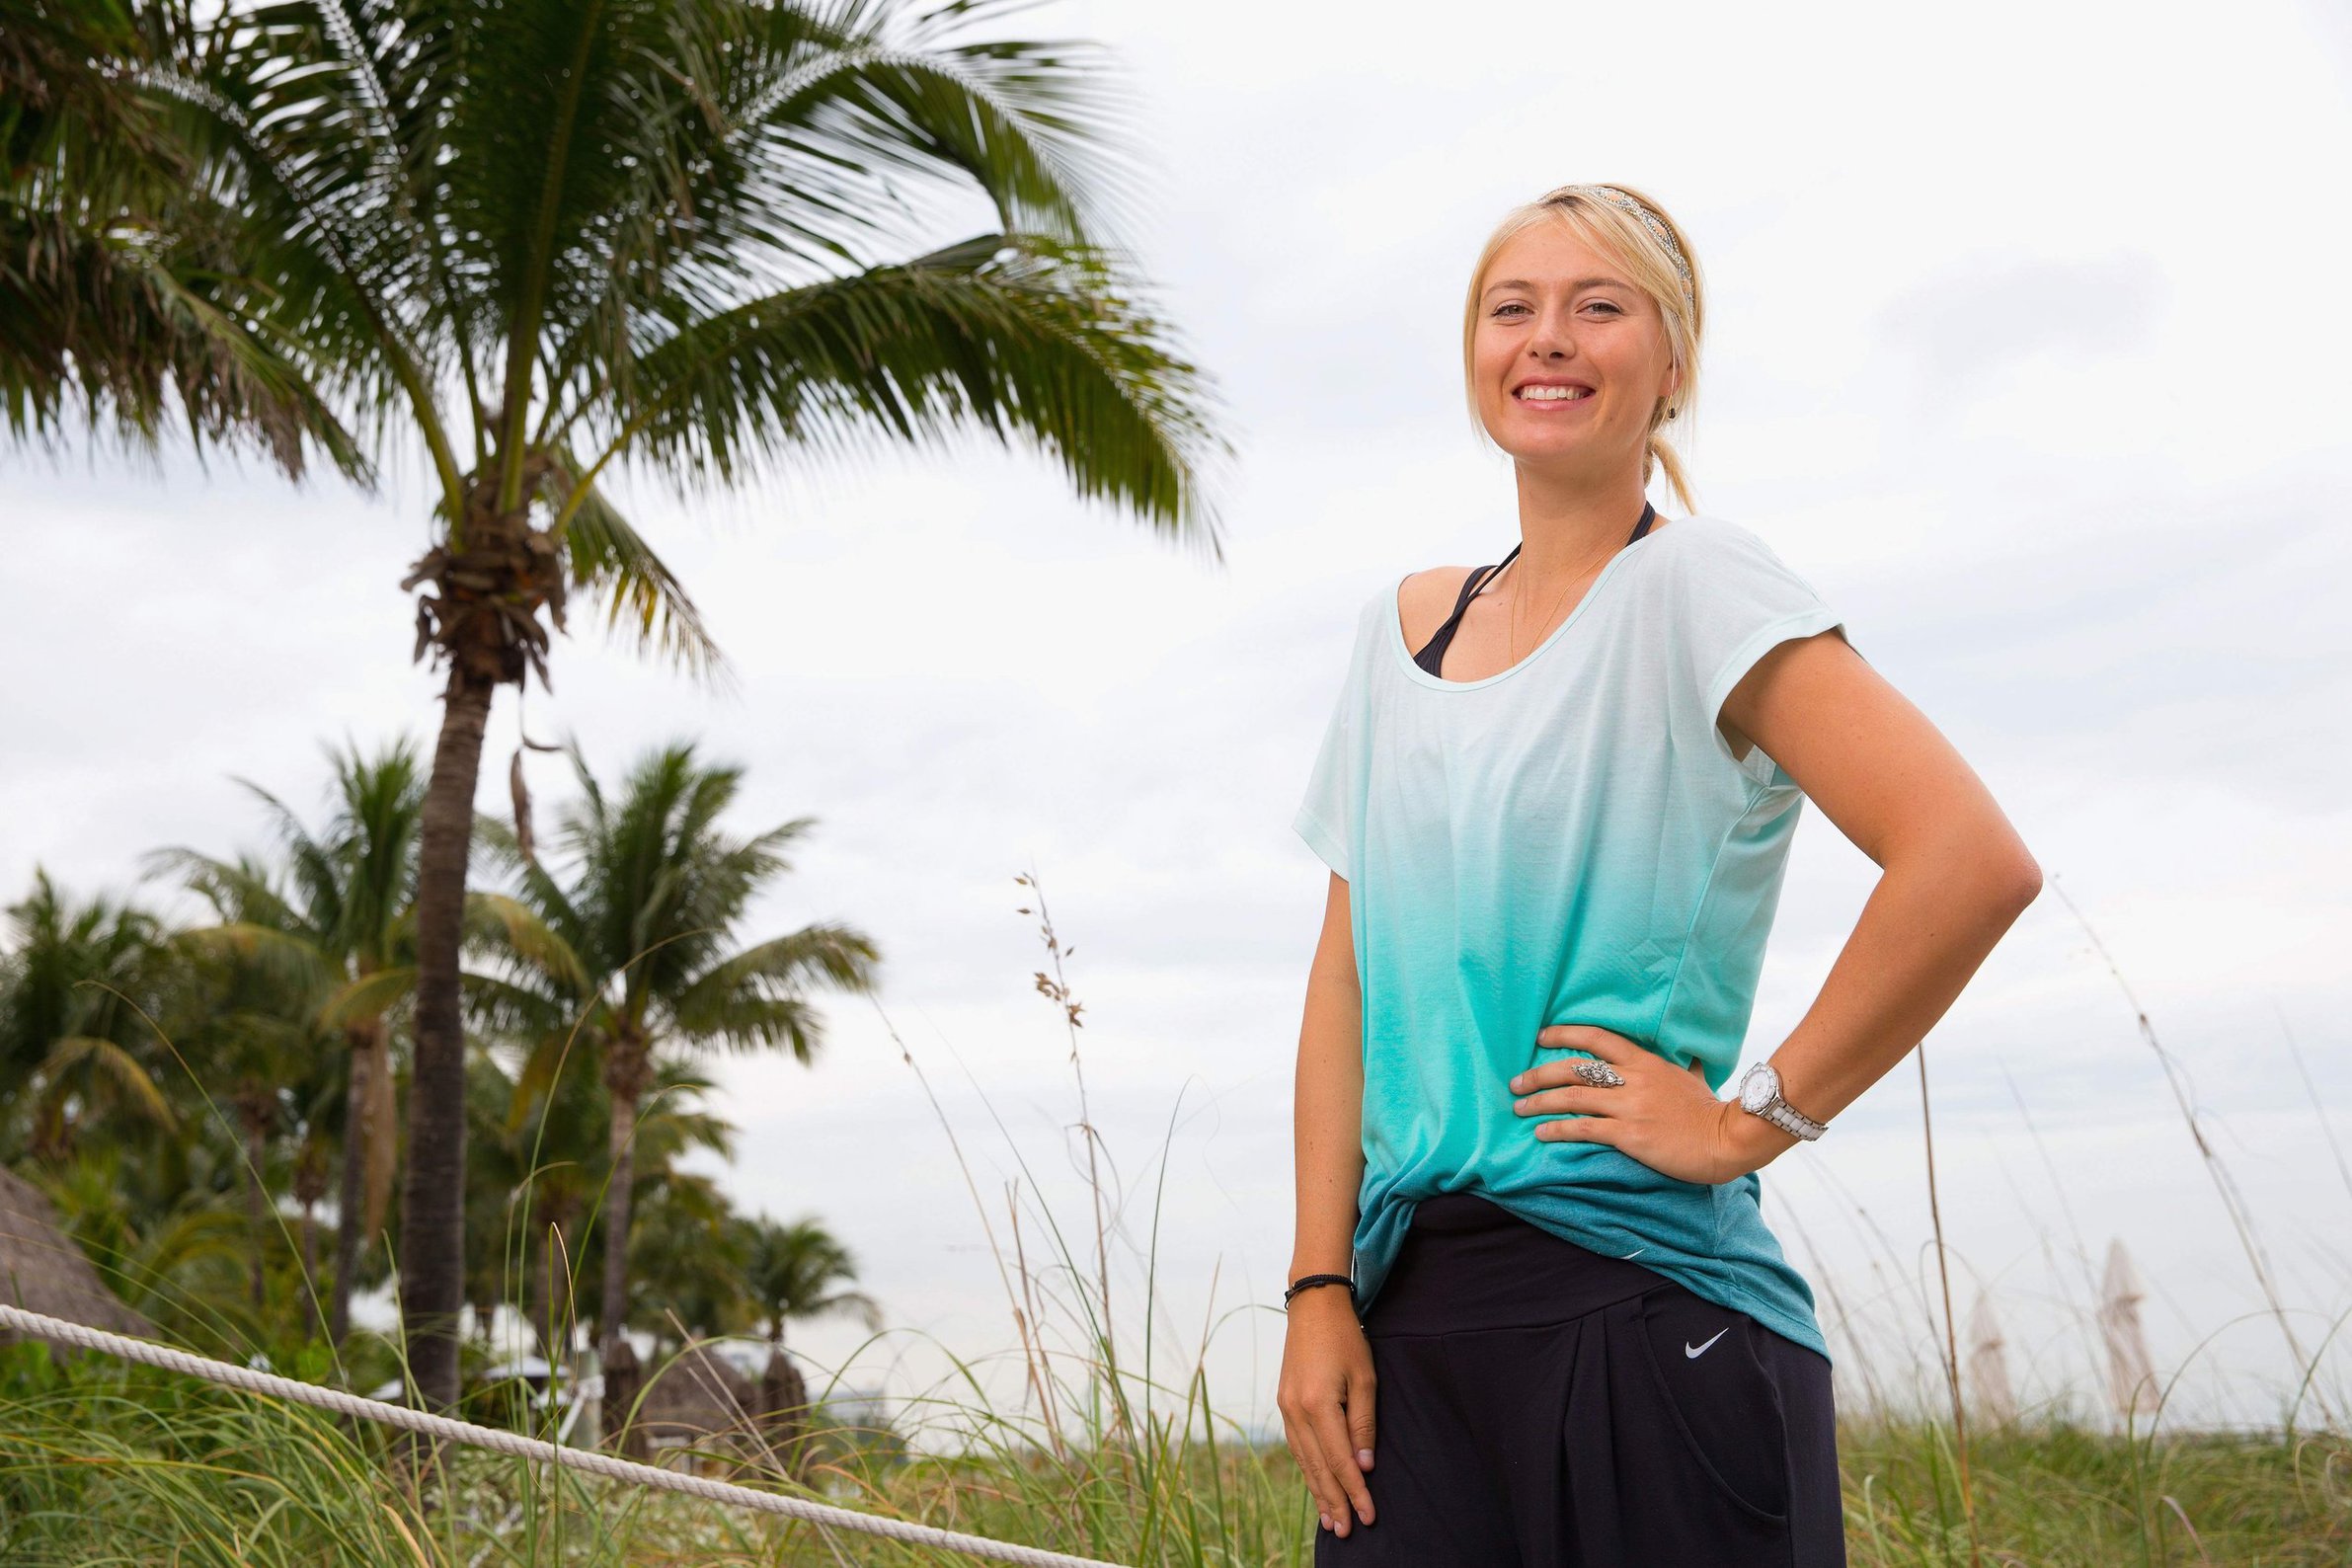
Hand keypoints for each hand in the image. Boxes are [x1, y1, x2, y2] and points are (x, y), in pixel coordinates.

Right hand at [1276, 1285, 1377, 1538]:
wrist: (1313, 1307)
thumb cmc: (1346, 1339)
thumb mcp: (1365, 1379)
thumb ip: (1363, 1425)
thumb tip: (1364, 1466)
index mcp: (1318, 1405)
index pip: (1340, 1461)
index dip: (1355, 1492)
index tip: (1369, 1516)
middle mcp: (1296, 1411)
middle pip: (1318, 1468)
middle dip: (1334, 1502)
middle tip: (1347, 1531)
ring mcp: (1286, 1408)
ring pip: (1304, 1461)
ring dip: (1318, 1492)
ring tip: (1331, 1519)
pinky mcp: (1284, 1404)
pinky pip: (1297, 1447)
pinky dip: (1308, 1470)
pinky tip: (1316, 1485)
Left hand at [1507, 1025, 1795, 1183]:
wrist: (1728, 1139)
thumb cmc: (1710, 1111)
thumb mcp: (1696, 1077)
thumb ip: (1685, 1065)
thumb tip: (1693, 1054)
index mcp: (1645, 1062)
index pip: (1597, 1037)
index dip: (1564, 1033)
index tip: (1540, 1037)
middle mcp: (1633, 1079)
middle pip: (1574, 1068)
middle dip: (1539, 1074)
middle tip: (1516, 1082)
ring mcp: (1630, 1107)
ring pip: (1572, 1097)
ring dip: (1540, 1102)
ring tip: (1519, 1109)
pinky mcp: (1630, 1135)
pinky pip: (1584, 1129)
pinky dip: (1557, 1129)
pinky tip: (1541, 1133)